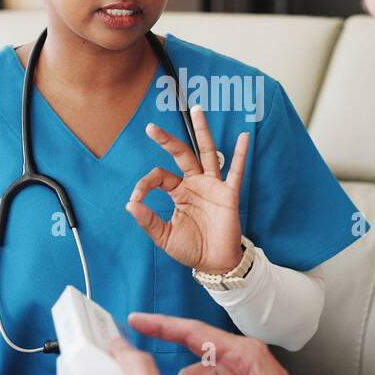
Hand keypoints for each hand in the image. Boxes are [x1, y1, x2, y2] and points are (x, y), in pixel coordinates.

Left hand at [127, 105, 249, 273]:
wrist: (215, 264)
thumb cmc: (192, 249)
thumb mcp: (164, 236)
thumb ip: (148, 220)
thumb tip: (130, 205)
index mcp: (178, 192)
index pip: (159, 176)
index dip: (145, 184)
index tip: (136, 198)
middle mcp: (195, 184)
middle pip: (181, 154)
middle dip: (167, 140)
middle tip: (151, 128)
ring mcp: (212, 186)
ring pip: (207, 153)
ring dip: (202, 132)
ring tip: (197, 110)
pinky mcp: (228, 194)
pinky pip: (236, 171)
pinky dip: (240, 155)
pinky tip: (244, 137)